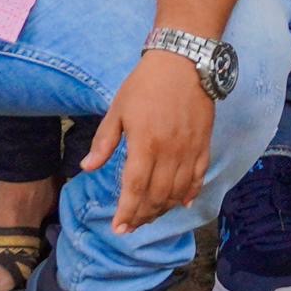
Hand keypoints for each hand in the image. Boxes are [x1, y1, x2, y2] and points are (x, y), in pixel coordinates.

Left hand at [85, 48, 216, 232]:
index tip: (119, 228)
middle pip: (157, 196)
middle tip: (131, 226)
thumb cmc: (145, 84)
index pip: (135, 188)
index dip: (127, 212)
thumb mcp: (118, 109)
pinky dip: (190, 194)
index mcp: (145, 144)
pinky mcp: (203, 145)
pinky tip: (180, 204)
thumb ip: (104, 141)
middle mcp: (169, 152)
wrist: (183, 62)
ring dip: (163, 209)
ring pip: (177, 192)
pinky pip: (198, 177)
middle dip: (142, 216)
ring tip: (149, 217)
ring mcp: (189, 150)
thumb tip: (87, 168)